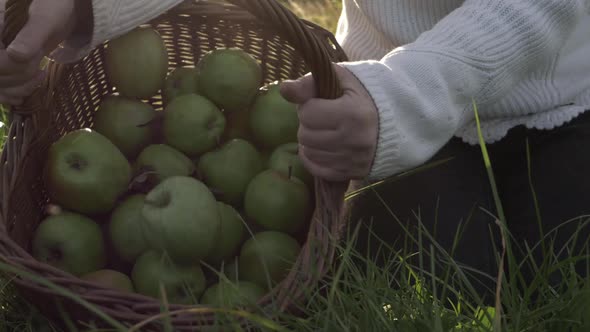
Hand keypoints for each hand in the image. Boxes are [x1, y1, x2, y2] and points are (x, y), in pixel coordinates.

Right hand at [0, 0, 75, 104]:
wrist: (57, 14)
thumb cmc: (52, 10)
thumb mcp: (45, 19)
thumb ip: (31, 36)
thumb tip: (15, 55)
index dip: (16, 65)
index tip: (37, 52)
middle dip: (23, 73)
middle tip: (39, 57)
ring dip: (23, 86)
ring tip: (40, 72)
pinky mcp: (1, 69)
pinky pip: (1, 91)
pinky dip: (16, 94)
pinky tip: (30, 85)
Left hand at [280, 64, 378, 181]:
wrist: (394, 120)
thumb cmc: (362, 94)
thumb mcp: (339, 79)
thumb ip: (309, 83)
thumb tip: (284, 89)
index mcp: (353, 114)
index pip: (307, 113)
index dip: (309, 105)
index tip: (321, 102)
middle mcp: (354, 140)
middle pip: (305, 135)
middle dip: (308, 124)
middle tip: (323, 117)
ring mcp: (353, 160)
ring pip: (308, 153)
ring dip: (310, 141)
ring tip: (325, 130)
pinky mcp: (351, 173)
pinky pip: (317, 169)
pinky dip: (314, 157)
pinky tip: (323, 145)